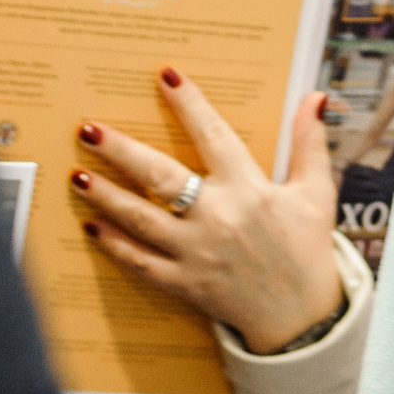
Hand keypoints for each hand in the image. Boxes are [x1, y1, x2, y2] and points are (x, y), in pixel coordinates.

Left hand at [71, 71, 345, 353]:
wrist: (301, 318)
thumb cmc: (307, 249)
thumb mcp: (317, 193)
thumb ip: (310, 143)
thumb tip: (316, 97)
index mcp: (250, 190)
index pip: (215, 135)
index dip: (190, 104)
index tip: (166, 76)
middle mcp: (218, 218)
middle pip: (161, 176)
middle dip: (121, 150)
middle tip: (88, 129)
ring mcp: (196, 253)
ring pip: (140, 219)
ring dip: (106, 196)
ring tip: (77, 174)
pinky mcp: (184, 283)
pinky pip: (140, 263)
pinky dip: (113, 245)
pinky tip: (91, 227)